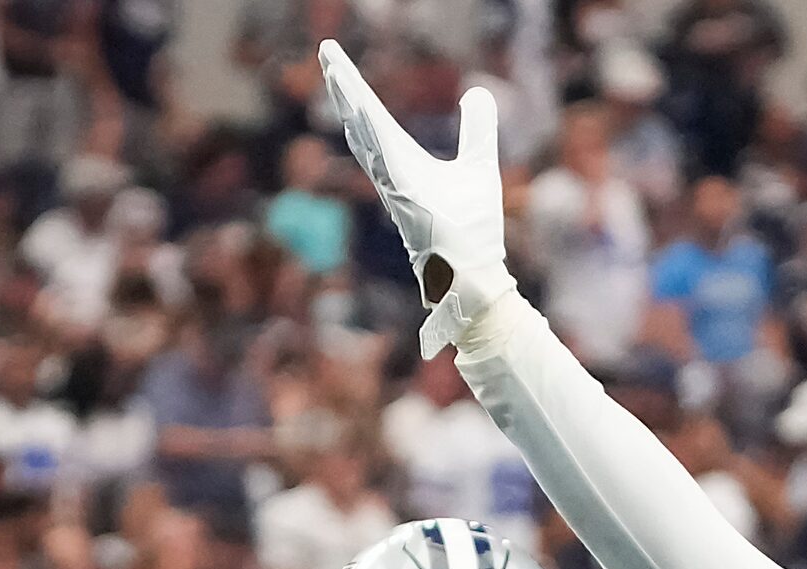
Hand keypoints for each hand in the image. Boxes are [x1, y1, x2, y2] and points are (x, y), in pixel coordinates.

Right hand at [318, 40, 511, 358]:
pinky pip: (388, 168)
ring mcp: (397, 191)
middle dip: (343, 88)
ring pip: (368, 142)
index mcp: (403, 163)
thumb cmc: (472, 231)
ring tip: (336, 74)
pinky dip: (376, 143)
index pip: (372, 118)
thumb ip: (476, 129)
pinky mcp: (409, 206)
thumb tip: (477, 91)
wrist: (475, 277)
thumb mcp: (480, 166)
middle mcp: (392, 176)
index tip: (334, 59)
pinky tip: (364, 117)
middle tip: (326, 53)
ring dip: (352, 108)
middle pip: (360, 123)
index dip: (354, 88)